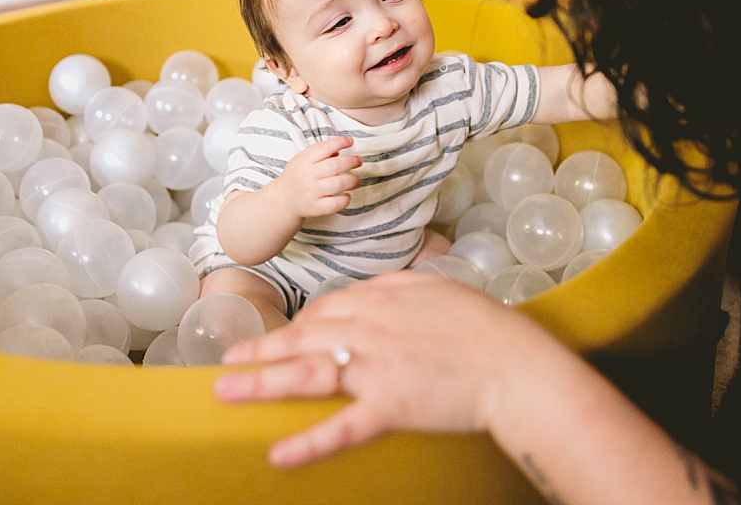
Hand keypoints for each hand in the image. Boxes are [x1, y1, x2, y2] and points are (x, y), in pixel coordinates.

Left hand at [213, 270, 565, 467]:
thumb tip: (374, 288)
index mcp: (381, 299)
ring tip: (225, 391)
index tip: (282, 338)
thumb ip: (399, 286)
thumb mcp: (438, 289)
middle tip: (227, 360)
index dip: (299, 326)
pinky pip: (342, 427)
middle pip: (302, 337)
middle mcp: (370, 330)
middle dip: (261, 349)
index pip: (326, 310)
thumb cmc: (485, 327)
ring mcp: (376, 369)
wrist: (515, 364)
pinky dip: (309, 442)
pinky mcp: (391, 407)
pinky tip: (278, 454)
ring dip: (261, 382)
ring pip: (306, 374)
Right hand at [270, 135, 361, 218]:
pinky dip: (345, 199)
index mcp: (305, 161)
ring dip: (352, 180)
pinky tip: (346, 195)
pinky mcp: (316, 208)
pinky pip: (335, 204)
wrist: (283, 200)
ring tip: (356, 180)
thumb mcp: (302, 158)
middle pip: (335, 166)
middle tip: (359, 161)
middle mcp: (308, 176)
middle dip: (352, 161)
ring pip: (338, 184)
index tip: (350, 141)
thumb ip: (319, 150)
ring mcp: (312, 193)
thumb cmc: (297, 176)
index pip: (324, 148)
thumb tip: (340, 149)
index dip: (340, 142)